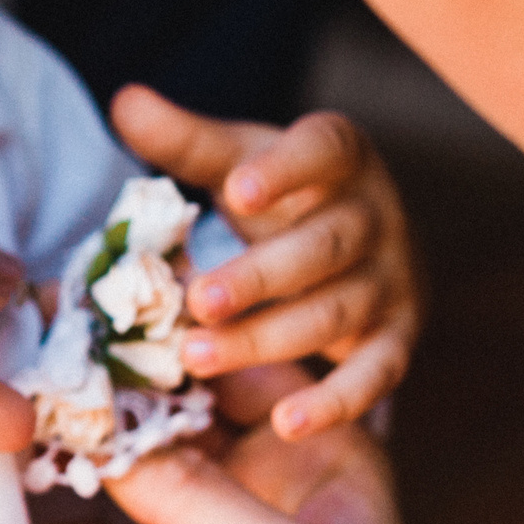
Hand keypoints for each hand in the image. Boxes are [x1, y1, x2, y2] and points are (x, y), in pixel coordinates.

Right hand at [39, 366, 454, 523]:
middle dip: (102, 399)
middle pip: (172, 421)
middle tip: (21, 371)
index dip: (175, 339)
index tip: (93, 308)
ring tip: (1, 454)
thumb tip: (108, 429)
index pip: (245, 370)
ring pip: (124, 488)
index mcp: (328, 465)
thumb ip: (198, 497)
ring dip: (68, 474)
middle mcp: (270, 501)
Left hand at [113, 85, 418, 439]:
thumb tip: (125, 99)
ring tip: (197, 357)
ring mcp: (393, 280)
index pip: (321, 153)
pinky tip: (286, 424)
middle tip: (195, 301)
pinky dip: (336, 402)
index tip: (234, 192)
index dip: (283, 172)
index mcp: (339, 158)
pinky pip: (376, 374)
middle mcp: (376, 216)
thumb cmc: (283, 197)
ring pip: (335, 313)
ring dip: (267, 339)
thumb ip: (184, 140)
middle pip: (321, 248)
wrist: (356, 242)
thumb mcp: (239, 160)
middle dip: (258, 277)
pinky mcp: (398, 337)